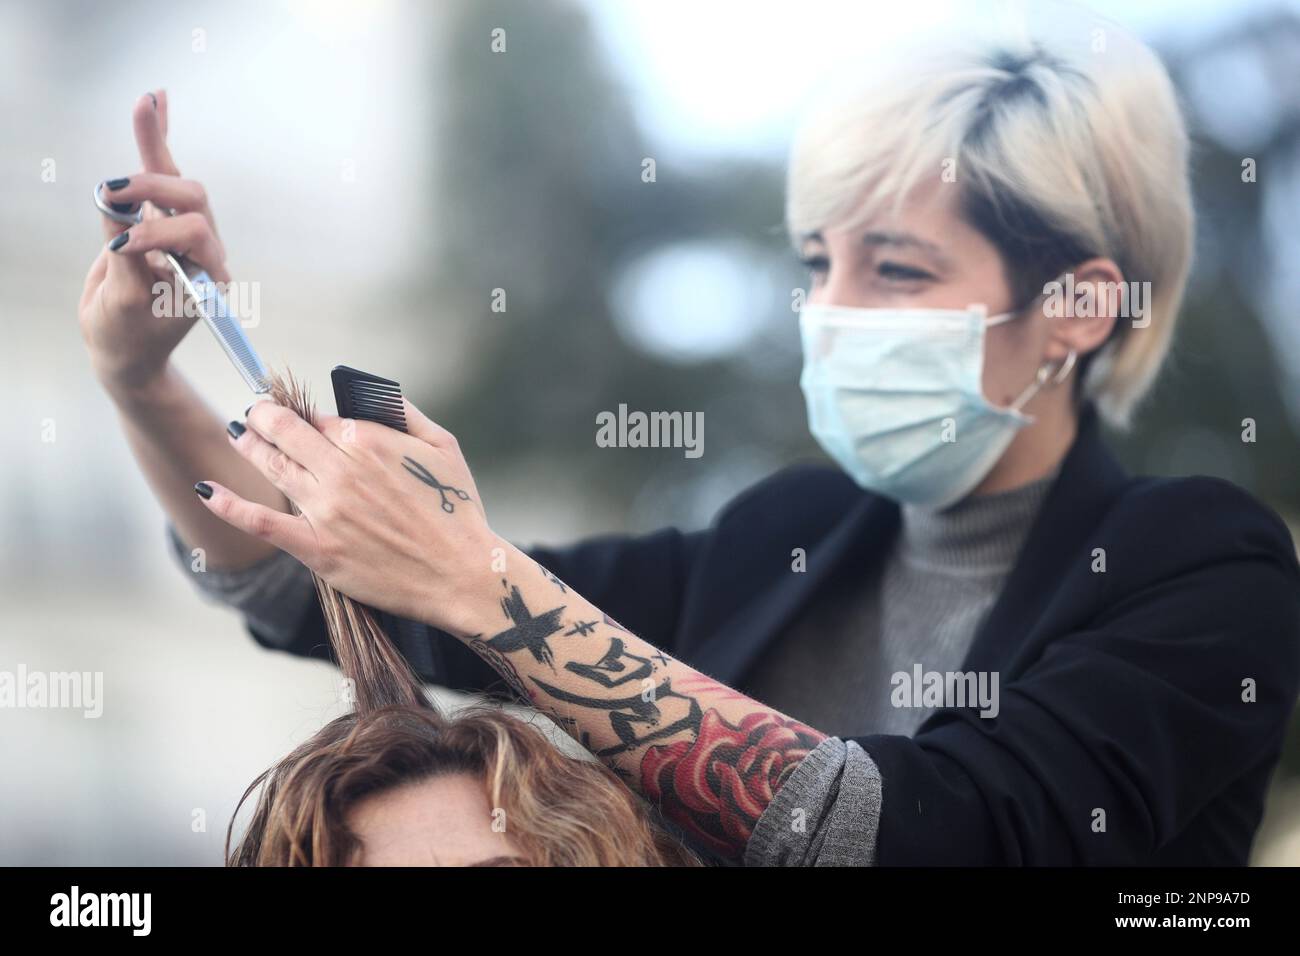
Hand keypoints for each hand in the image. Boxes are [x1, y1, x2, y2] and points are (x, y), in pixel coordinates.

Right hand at [78, 89, 229, 393]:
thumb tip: (116, 209)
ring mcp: (180, 232)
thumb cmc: (126, 336)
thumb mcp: (122, 304)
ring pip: (175, 179)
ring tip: (147, 101)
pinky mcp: (158, 219)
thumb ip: (125, 258)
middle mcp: (201, 250)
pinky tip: (156, 101)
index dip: (158, 233)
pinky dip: (157, 139)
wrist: (124, 350)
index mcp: (204, 276)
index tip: (121, 246)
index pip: (194, 236)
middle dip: (154, 187)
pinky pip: (161, 174)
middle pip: (191, 200)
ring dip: (158, 142)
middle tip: (112, 190)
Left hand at [195, 397, 503, 634]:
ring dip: (247, 444)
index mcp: (369, 440)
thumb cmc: (458, 511)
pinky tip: (207, 489)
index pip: (319, 417)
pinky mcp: (315, 547)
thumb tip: (371, 394)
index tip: (298, 416)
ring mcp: (324, 509)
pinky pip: (259, 520)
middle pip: (283, 430)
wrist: (461, 573)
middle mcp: (341, 469)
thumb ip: (405, 413)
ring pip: (269, 465)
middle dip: (263, 415)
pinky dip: (228, 504)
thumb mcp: (444, 445)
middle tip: (254, 413)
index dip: (306, 415)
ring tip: (237, 434)